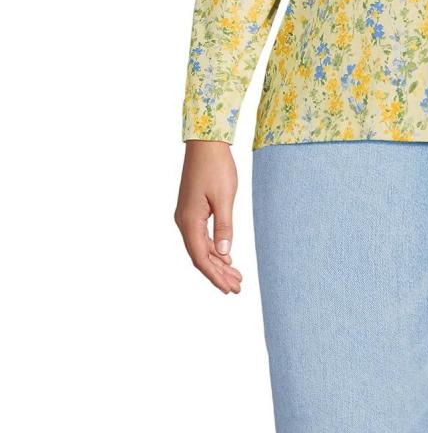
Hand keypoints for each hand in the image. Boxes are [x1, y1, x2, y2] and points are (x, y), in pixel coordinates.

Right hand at [174, 140, 242, 292]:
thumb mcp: (224, 197)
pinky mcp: (193, 210)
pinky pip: (201, 236)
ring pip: (201, 247)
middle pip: (200, 256)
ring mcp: (187, 216)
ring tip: (235, 276)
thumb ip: (224, 226)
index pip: (201, 258)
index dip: (215, 276)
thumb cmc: (216, 167)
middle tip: (237, 287)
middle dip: (218, 273)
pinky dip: (214, 249)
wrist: (206, 143)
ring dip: (218, 262)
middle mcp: (184, 222)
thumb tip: (224, 254)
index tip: (230, 288)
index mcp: (189, 221)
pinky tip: (226, 256)